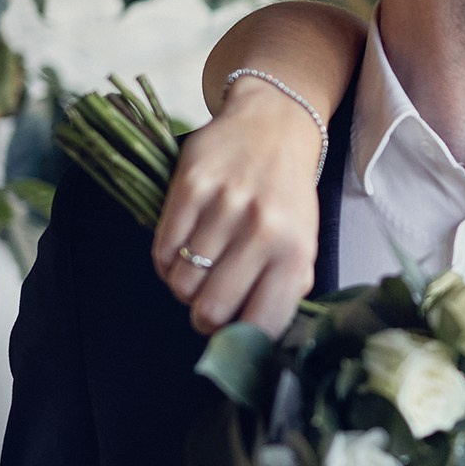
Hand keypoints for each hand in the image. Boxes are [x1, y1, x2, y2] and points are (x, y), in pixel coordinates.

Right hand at [152, 79, 322, 336]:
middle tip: (207, 304)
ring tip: (198, 269)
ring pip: (181, 283)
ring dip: (184, 285)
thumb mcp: (303, 242)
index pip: (260, 324)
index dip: (238, 339)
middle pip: (210, 310)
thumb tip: (253, 337)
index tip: (231, 333)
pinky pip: (161, 249)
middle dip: (203, 317)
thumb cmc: (287, 195)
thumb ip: (285, 288)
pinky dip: (165, 260)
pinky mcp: (190, 186)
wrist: (273, 126)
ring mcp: (225, 207)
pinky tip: (181, 249)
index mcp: (296, 252)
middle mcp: (263, 231)